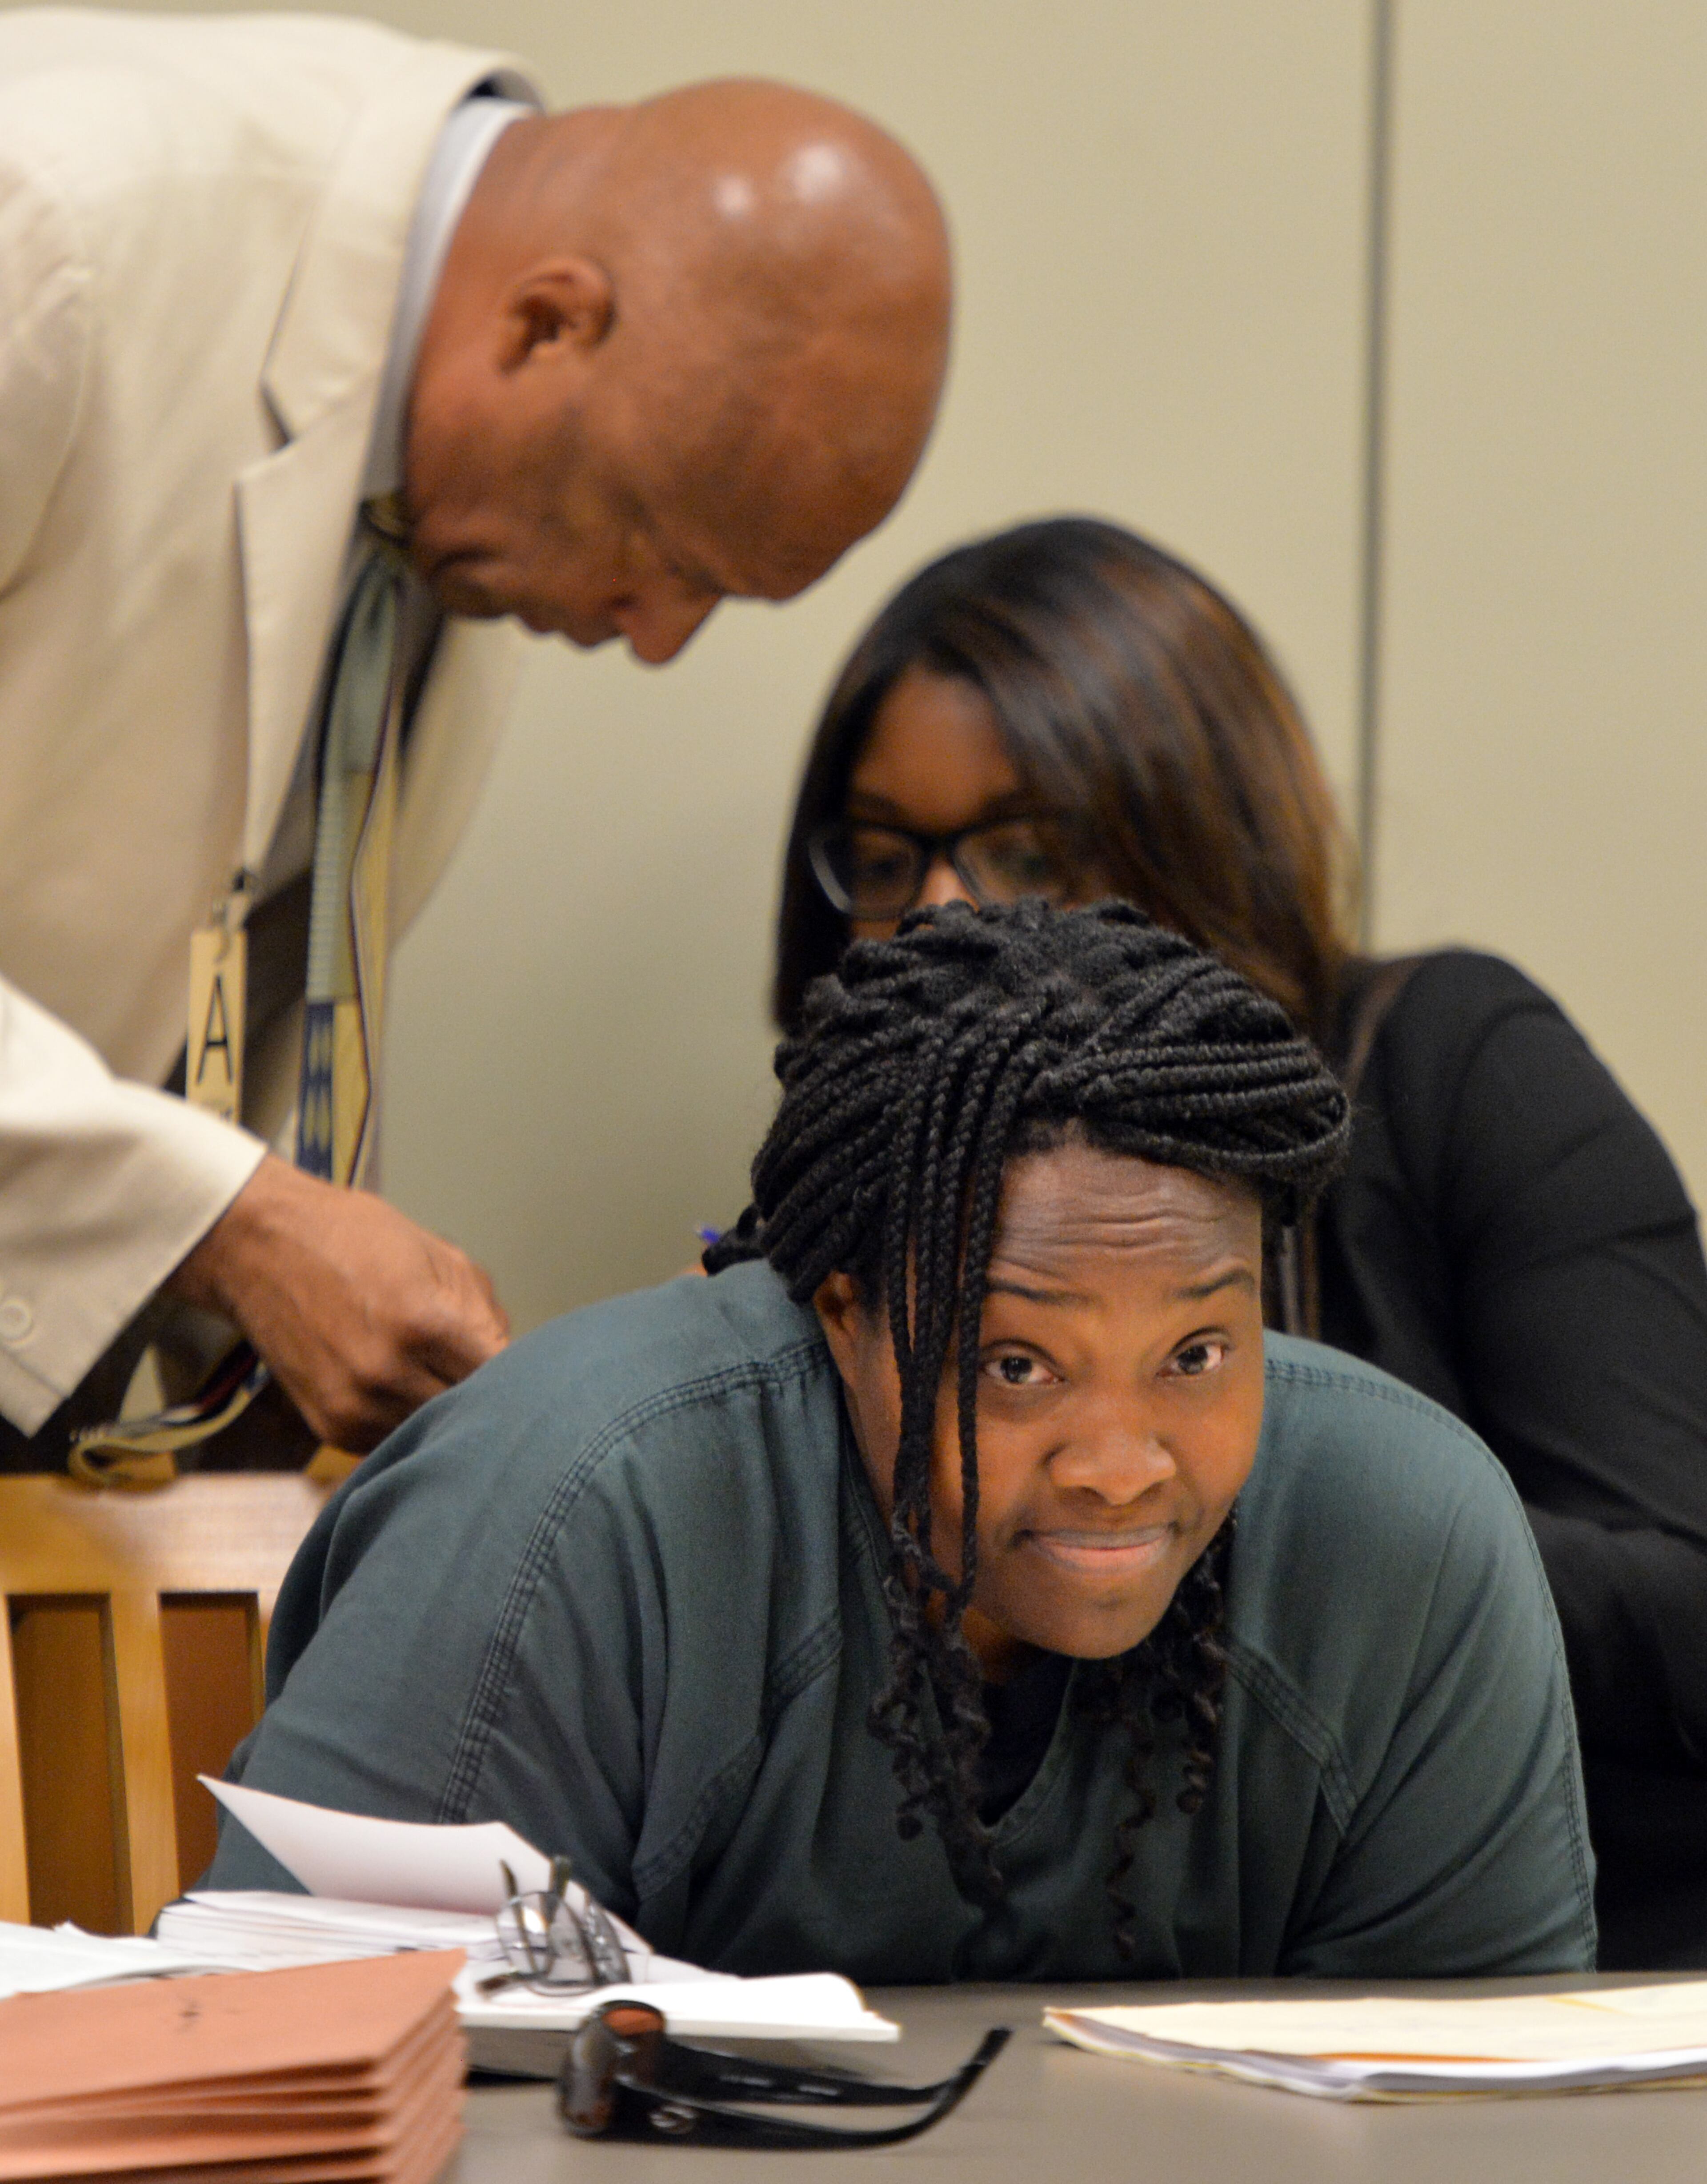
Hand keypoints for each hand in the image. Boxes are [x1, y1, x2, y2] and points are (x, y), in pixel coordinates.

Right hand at [167, 1154, 509, 1450]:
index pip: (503, 1379)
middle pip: (472, 1416)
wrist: (260, 1248)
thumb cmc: (352, 1238)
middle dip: (493, 1402)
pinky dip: (413, 1425)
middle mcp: (388, 1374)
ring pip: (435, 1436)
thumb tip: (515, 1360)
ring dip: (453, 1420)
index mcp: (425, 1323)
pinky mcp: (332, 1427)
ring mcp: (356, 1406)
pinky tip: (416, 1395)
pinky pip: (395, 1442)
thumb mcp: (438, 1254)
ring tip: (455, 1388)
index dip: (525, 1379)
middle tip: (506, 1389)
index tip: (536, 1375)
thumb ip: (484, 1312)